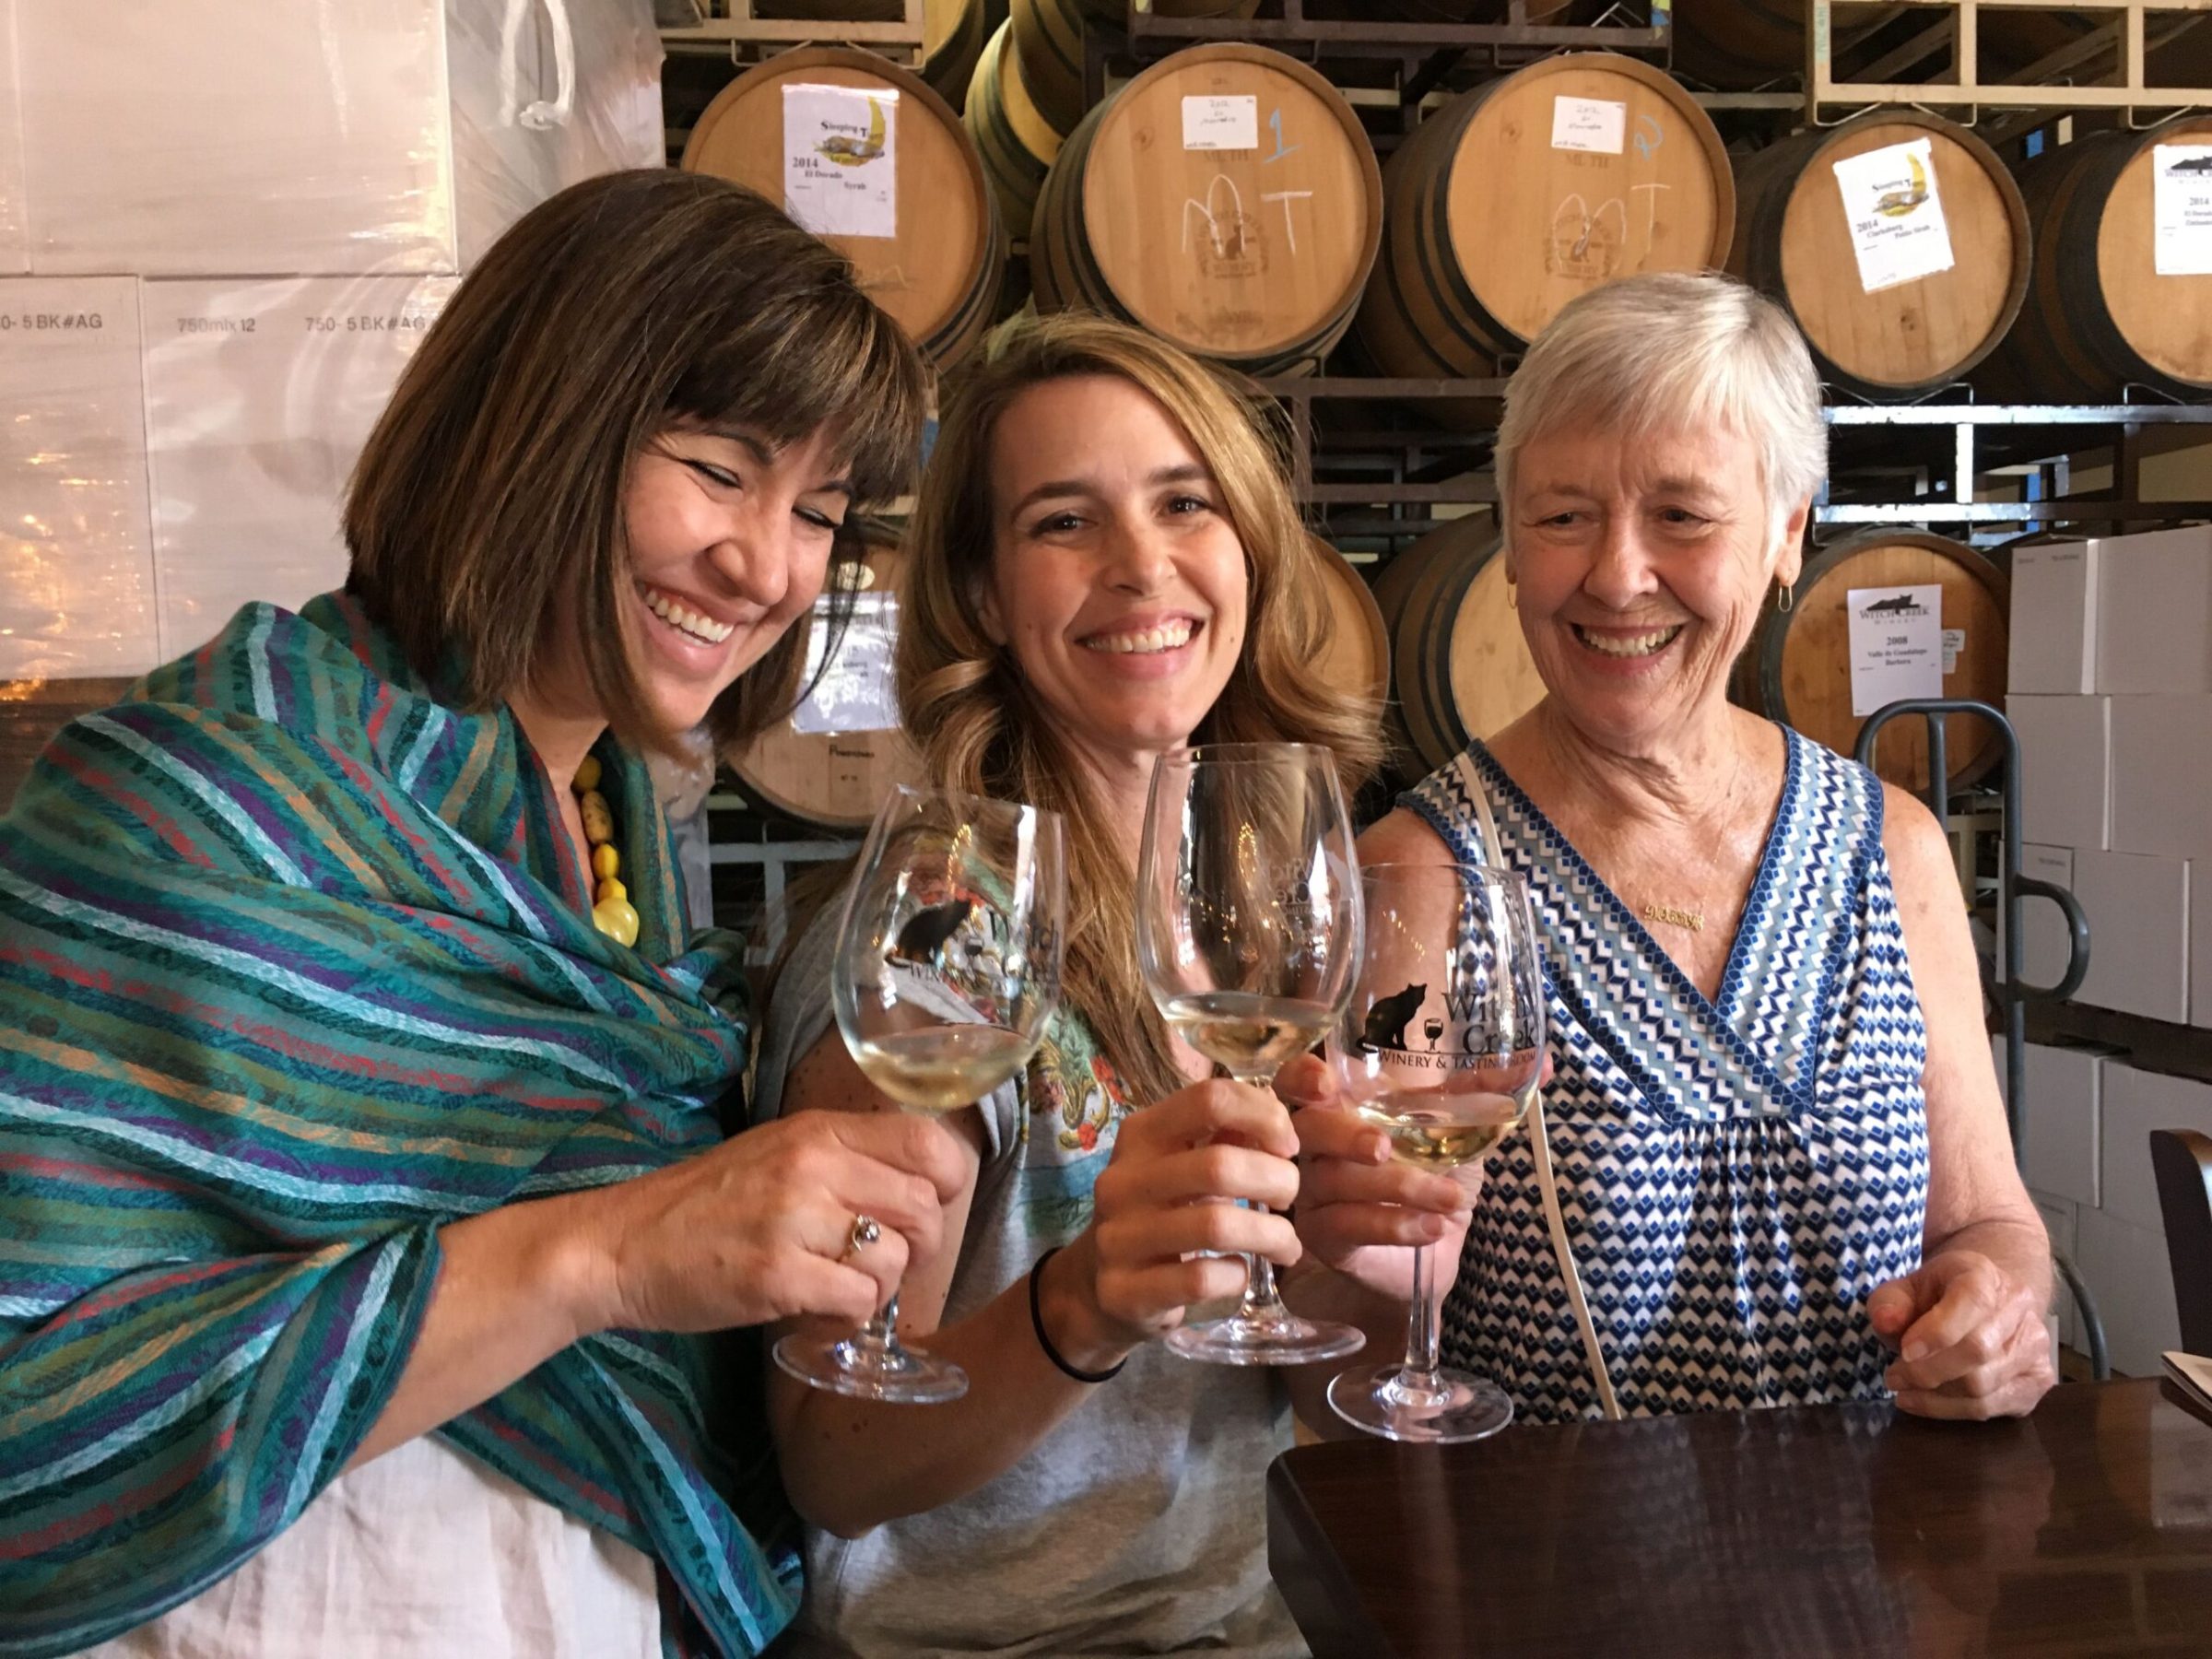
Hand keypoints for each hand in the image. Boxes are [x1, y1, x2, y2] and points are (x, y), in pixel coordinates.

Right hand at [572, 1112, 969, 1335]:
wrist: (620, 1246)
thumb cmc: (703, 1205)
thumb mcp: (776, 1154)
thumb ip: (843, 1160)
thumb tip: (918, 1186)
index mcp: (819, 1131)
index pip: (928, 1143)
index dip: (946, 1184)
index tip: (924, 1211)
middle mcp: (815, 1165)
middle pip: (924, 1208)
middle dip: (919, 1248)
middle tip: (883, 1264)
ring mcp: (796, 1219)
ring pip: (896, 1260)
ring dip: (879, 1288)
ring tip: (839, 1290)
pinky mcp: (778, 1275)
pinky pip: (859, 1302)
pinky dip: (849, 1317)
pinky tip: (817, 1312)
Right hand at [1053, 1078, 1303, 1358]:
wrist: (1100, 1287)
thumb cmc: (1160, 1213)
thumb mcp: (1183, 1165)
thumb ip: (1226, 1136)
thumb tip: (1279, 1117)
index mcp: (1140, 1135)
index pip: (1209, 1100)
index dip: (1264, 1117)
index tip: (1289, 1147)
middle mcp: (1121, 1181)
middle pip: (1219, 1166)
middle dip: (1277, 1181)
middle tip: (1290, 1199)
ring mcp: (1117, 1238)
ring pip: (1215, 1226)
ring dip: (1269, 1235)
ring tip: (1286, 1245)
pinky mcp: (1122, 1291)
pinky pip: (1201, 1279)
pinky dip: (1236, 1275)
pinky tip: (1241, 1272)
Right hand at [1274, 1053, 1474, 1303]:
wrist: (1436, 1248)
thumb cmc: (1437, 1175)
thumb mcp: (1462, 1131)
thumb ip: (1489, 1094)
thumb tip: (1548, 1064)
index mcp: (1341, 1105)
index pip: (1294, 1080)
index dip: (1301, 1077)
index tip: (1326, 1082)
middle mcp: (1315, 1145)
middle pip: (1306, 1129)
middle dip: (1345, 1135)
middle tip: (1386, 1148)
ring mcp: (1313, 1192)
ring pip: (1336, 1181)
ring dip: (1399, 1188)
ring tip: (1450, 1199)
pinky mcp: (1323, 1237)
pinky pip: (1347, 1225)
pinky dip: (1394, 1224)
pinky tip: (1432, 1227)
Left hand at [1868, 1250, 2055, 1419]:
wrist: (1985, 1301)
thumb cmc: (1938, 1296)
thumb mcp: (1906, 1288)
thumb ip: (1891, 1301)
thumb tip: (1886, 1320)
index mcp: (1986, 1274)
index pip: (1972, 1302)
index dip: (1937, 1331)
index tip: (1904, 1352)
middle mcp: (2020, 1307)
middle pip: (1979, 1350)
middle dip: (1928, 1371)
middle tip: (1894, 1377)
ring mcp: (2036, 1346)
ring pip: (1985, 1385)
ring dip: (1936, 1395)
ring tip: (1904, 1388)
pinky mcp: (2038, 1380)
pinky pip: (1994, 1407)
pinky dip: (1952, 1410)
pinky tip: (1924, 1402)